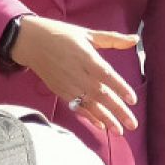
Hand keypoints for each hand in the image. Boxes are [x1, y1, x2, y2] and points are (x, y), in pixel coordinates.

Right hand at [11, 15, 139, 134]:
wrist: (29, 41)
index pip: (105, 74)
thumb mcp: (86, 34)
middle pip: (99, 94)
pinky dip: (87, 116)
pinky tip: (99, 125)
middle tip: (132, 125)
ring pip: (88, 103)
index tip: (133, 100)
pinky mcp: (59, 90)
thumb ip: (112, 39)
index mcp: (85, 56)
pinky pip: (75, 105)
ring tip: (118, 131)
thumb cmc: (60, 35)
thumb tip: (135, 38)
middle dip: (117, 110)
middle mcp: (77, 72)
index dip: (119, 87)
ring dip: (104, 118)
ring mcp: (67, 83)